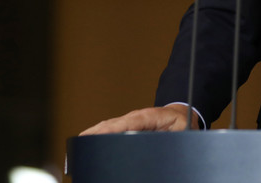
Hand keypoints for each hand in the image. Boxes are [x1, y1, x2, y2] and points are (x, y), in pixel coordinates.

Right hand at [79, 104, 198, 134]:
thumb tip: (161, 145)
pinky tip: (88, 144)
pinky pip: (110, 129)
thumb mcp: (181, 131)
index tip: (96, 136)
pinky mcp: (127, 125)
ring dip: (93, 134)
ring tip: (78, 147)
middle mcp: (136, 117)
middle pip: (111, 124)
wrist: (182, 114)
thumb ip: (171, 138)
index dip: (110, 129)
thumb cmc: (182, 124)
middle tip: (79, 146)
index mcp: (149, 116)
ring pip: (107, 126)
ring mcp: (130, 120)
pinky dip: (97, 134)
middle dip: (94, 133)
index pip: (127, 122)